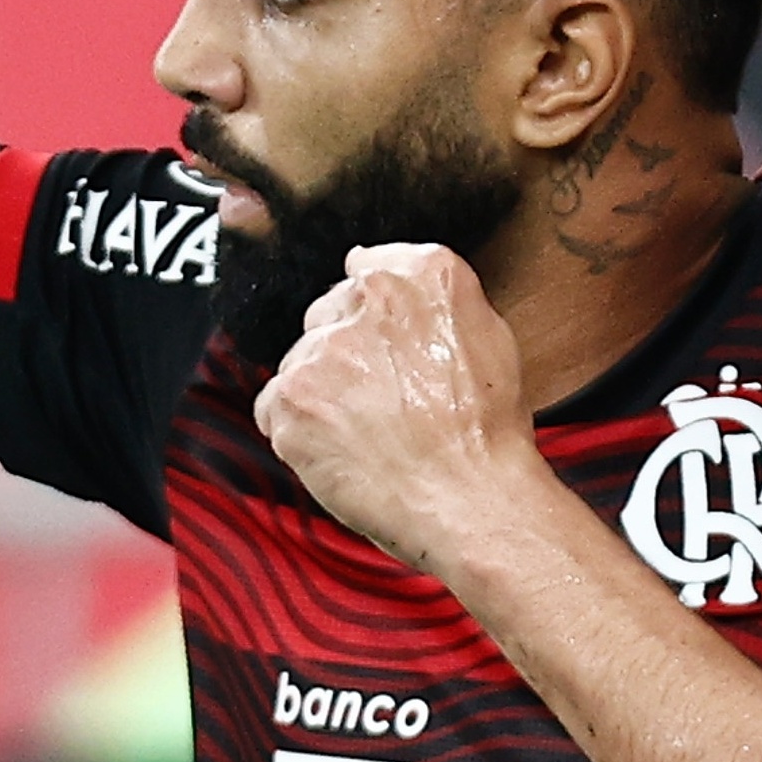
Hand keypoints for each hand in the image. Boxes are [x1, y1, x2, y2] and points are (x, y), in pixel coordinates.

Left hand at [253, 245, 545, 573]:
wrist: (470, 498)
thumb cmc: (485, 433)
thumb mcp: (489, 336)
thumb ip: (430, 294)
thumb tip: (366, 263)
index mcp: (423, 276)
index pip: (367, 270)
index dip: (371, 319)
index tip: (381, 348)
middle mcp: (368, 299)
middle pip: (327, 316)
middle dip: (344, 356)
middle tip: (384, 404)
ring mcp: (325, 349)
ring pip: (301, 363)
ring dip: (320, 395)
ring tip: (367, 436)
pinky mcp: (292, 398)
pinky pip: (272, 407)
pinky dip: (296, 432)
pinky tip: (339, 452)